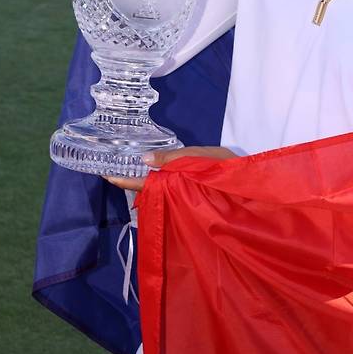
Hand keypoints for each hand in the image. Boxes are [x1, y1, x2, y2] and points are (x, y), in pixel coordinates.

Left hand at [105, 146, 237, 190]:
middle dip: (132, 178)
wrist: (247, 185)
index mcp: (172, 184)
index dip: (123, 179)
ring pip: (158, 189)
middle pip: (147, 188)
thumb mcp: (197, 157)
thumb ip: (171, 159)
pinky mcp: (191, 195)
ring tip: (132, 165)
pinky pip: (170, 189)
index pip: (141, 183)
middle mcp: (174, 194)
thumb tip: (144, 159)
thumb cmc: (223, 170)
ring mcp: (182, 196)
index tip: (105, 175)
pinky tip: (159, 171)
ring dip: (146, 179)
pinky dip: (162, 179)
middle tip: (115, 165)